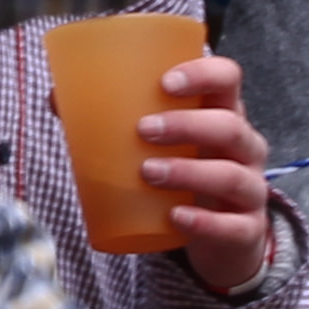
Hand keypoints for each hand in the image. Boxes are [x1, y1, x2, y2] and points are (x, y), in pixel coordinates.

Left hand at [136, 51, 271, 294]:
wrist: (223, 234)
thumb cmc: (187, 170)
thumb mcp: (163, 143)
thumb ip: (117, 120)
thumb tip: (57, 98)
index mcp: (224, 114)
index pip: (228, 79)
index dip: (203, 73)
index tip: (165, 82)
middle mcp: (244, 148)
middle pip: (230, 126)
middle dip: (187, 125)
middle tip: (143, 130)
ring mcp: (250, 189)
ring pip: (231, 176)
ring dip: (189, 172)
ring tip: (148, 172)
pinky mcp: (245, 229)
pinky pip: (232, 225)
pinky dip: (203, 222)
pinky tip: (175, 217)